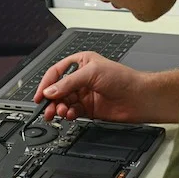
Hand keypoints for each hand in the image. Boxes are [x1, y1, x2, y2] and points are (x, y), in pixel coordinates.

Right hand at [33, 51, 155, 122]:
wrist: (139, 98)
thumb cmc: (123, 78)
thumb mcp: (92, 73)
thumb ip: (68, 83)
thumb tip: (50, 91)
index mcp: (81, 63)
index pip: (56, 72)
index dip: (46, 84)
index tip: (40, 95)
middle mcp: (81, 78)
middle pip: (58, 89)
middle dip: (51, 99)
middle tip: (46, 108)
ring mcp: (85, 94)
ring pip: (64, 102)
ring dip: (59, 108)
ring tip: (59, 112)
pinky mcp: (89, 109)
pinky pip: (72, 112)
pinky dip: (68, 114)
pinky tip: (70, 115)